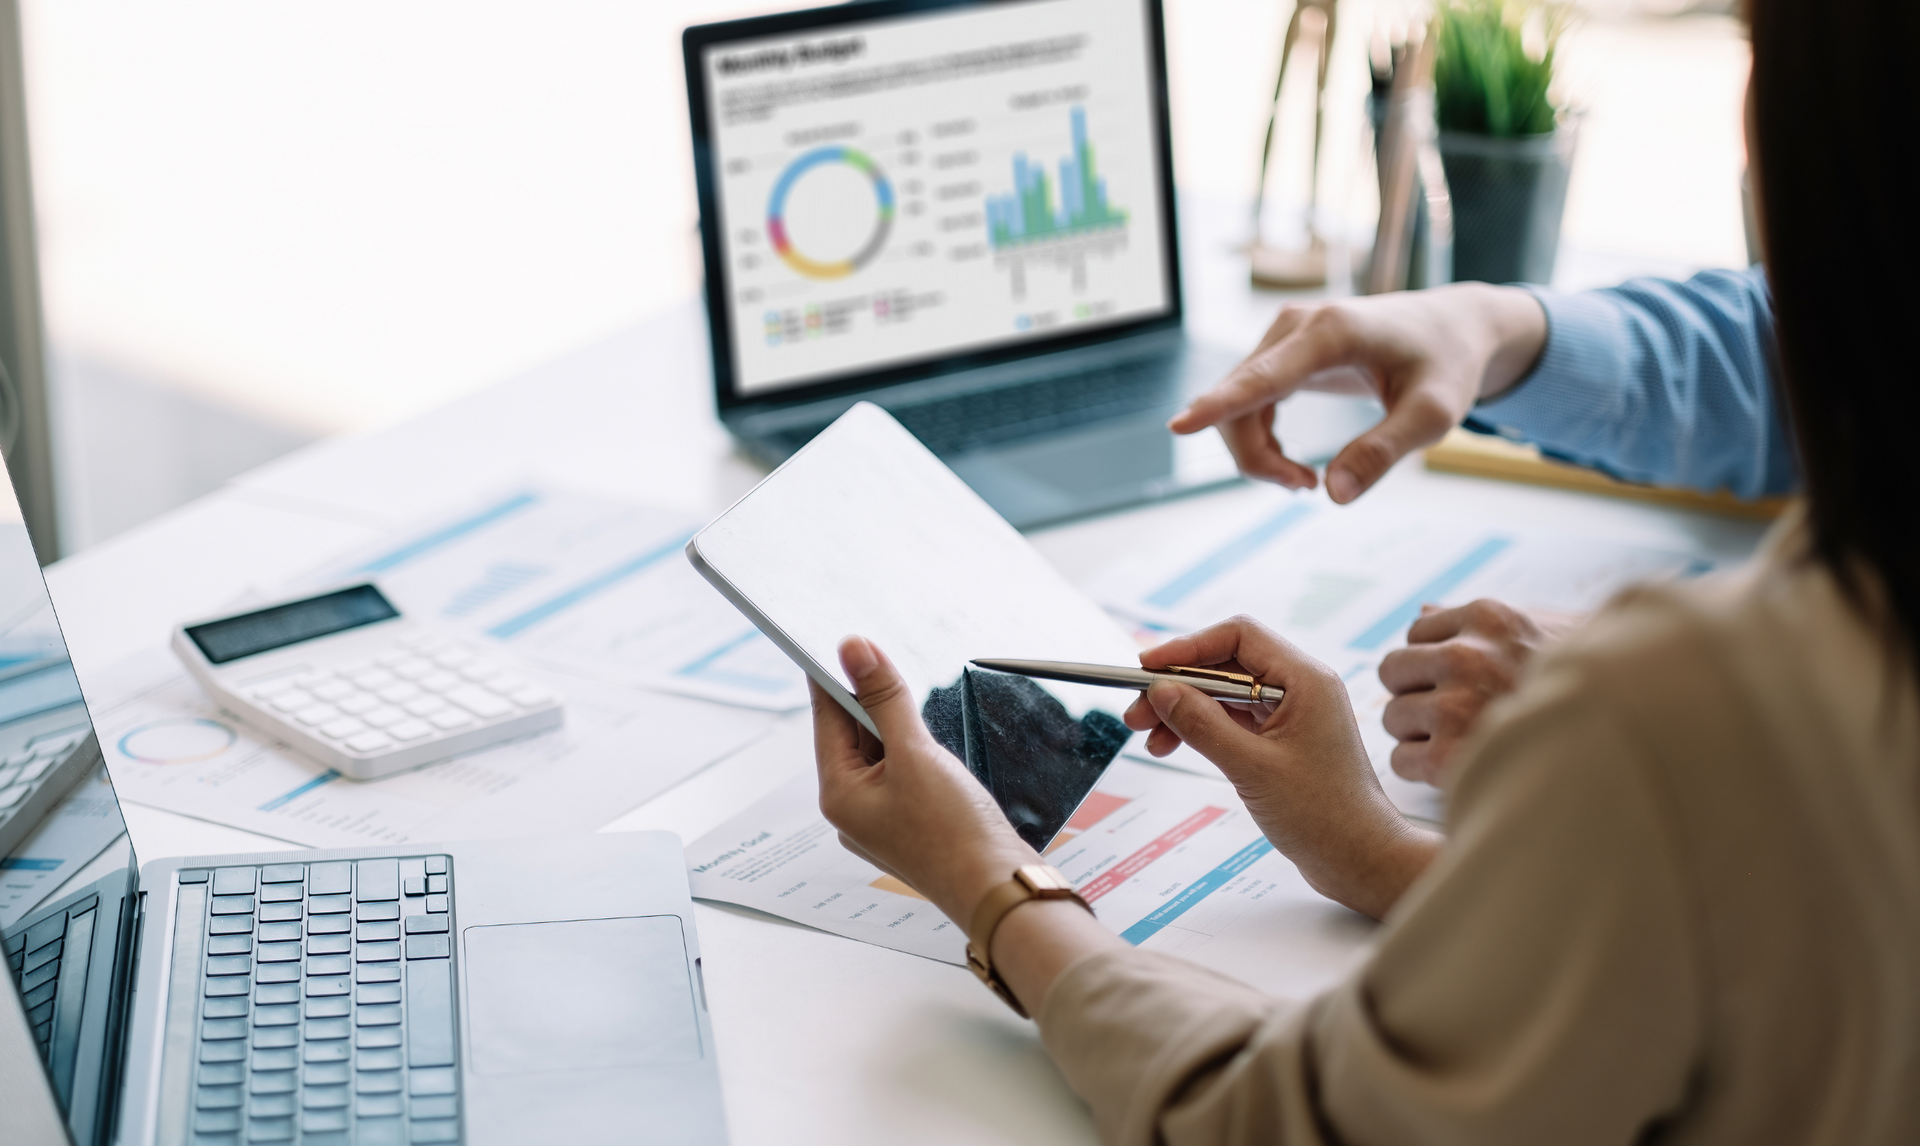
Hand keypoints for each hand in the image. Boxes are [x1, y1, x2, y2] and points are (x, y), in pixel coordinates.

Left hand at [813, 637, 1122, 1015]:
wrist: (1000, 890)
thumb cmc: (954, 834)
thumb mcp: (916, 753)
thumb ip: (884, 697)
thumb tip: (853, 649)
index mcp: (839, 795)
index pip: (826, 718)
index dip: (834, 674)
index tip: (840, 637)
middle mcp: (853, 809)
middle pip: (852, 734)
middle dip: (868, 696)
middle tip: (881, 652)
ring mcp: (882, 819)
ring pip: (879, 751)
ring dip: (893, 720)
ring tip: (907, 687)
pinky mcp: (912, 822)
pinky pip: (902, 770)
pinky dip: (911, 746)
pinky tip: (929, 733)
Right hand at [1123, 616, 1439, 919]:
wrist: (1361, 860)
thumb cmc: (1324, 817)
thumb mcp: (1252, 769)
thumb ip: (1203, 725)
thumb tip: (1161, 691)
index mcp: (1306, 680)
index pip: (1237, 638)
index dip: (1186, 647)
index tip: (1147, 667)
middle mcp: (1301, 687)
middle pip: (1225, 663)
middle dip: (1177, 684)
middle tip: (1137, 711)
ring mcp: (1292, 713)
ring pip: (1224, 692)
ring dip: (1184, 708)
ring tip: (1148, 737)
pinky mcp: (1283, 739)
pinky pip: (1233, 718)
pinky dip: (1201, 728)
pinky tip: (1174, 745)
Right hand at [1169, 283, 1546, 502]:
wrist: (1452, 328)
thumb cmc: (1446, 366)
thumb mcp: (1434, 415)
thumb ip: (1384, 452)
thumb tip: (1334, 494)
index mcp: (1332, 332)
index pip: (1263, 377)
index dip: (1219, 405)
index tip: (1179, 426)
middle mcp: (1296, 326)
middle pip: (1239, 402)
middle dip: (1257, 459)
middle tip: (1306, 489)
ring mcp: (1283, 335)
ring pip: (1236, 407)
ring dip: (1257, 455)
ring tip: (1308, 481)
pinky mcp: (1280, 352)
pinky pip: (1245, 403)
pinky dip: (1260, 442)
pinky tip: (1294, 464)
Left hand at [1378, 600, 1583, 783]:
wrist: (1628, 737)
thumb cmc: (1587, 687)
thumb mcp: (1540, 633)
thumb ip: (1480, 624)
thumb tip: (1424, 610)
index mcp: (1489, 619)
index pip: (1417, 632)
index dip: (1435, 660)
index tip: (1461, 681)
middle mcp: (1468, 656)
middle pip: (1393, 670)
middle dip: (1416, 692)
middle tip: (1452, 713)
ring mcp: (1457, 706)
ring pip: (1394, 717)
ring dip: (1419, 733)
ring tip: (1463, 741)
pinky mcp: (1450, 757)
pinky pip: (1401, 759)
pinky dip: (1421, 769)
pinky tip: (1459, 767)